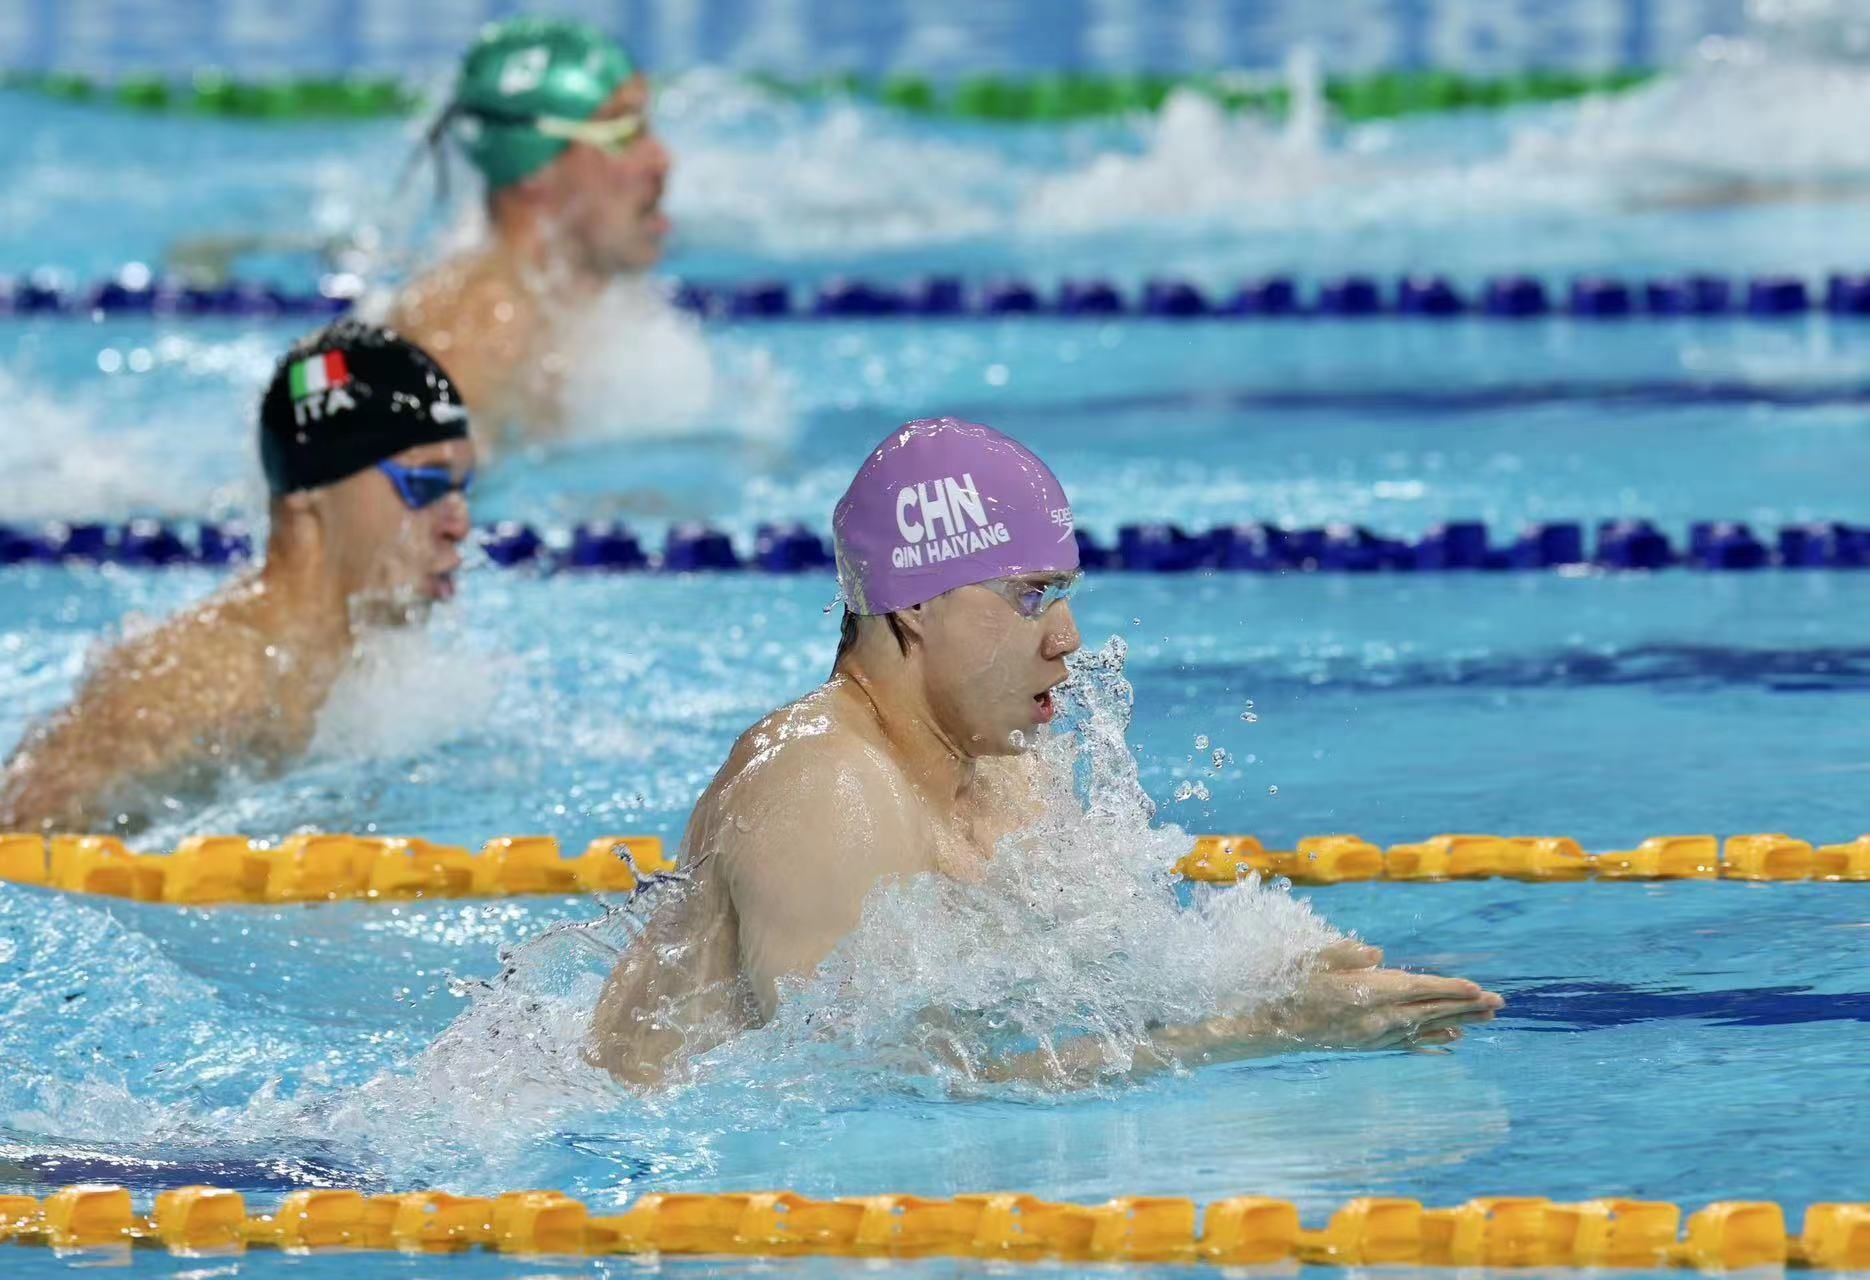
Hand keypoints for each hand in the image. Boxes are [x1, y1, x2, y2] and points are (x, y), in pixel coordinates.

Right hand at [1261, 941, 1503, 1050]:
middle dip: (1465, 1007)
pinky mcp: (1366, 1045)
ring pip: (1424, 1029)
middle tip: (1498, 1005)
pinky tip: (1450, 1045)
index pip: (1418, 989)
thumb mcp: (1309, 959)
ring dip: (1456, 1023)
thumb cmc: (1285, 985)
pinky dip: (1430, 1044)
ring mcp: (1372, 1036)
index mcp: (1366, 993)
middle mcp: (1375, 1019)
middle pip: (1429, 1011)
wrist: (1266, 1027)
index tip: (1478, 989)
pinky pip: (1406, 1046)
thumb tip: (1378, 953)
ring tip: (1485, 1022)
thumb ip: (1345, 953)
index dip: (1449, 989)